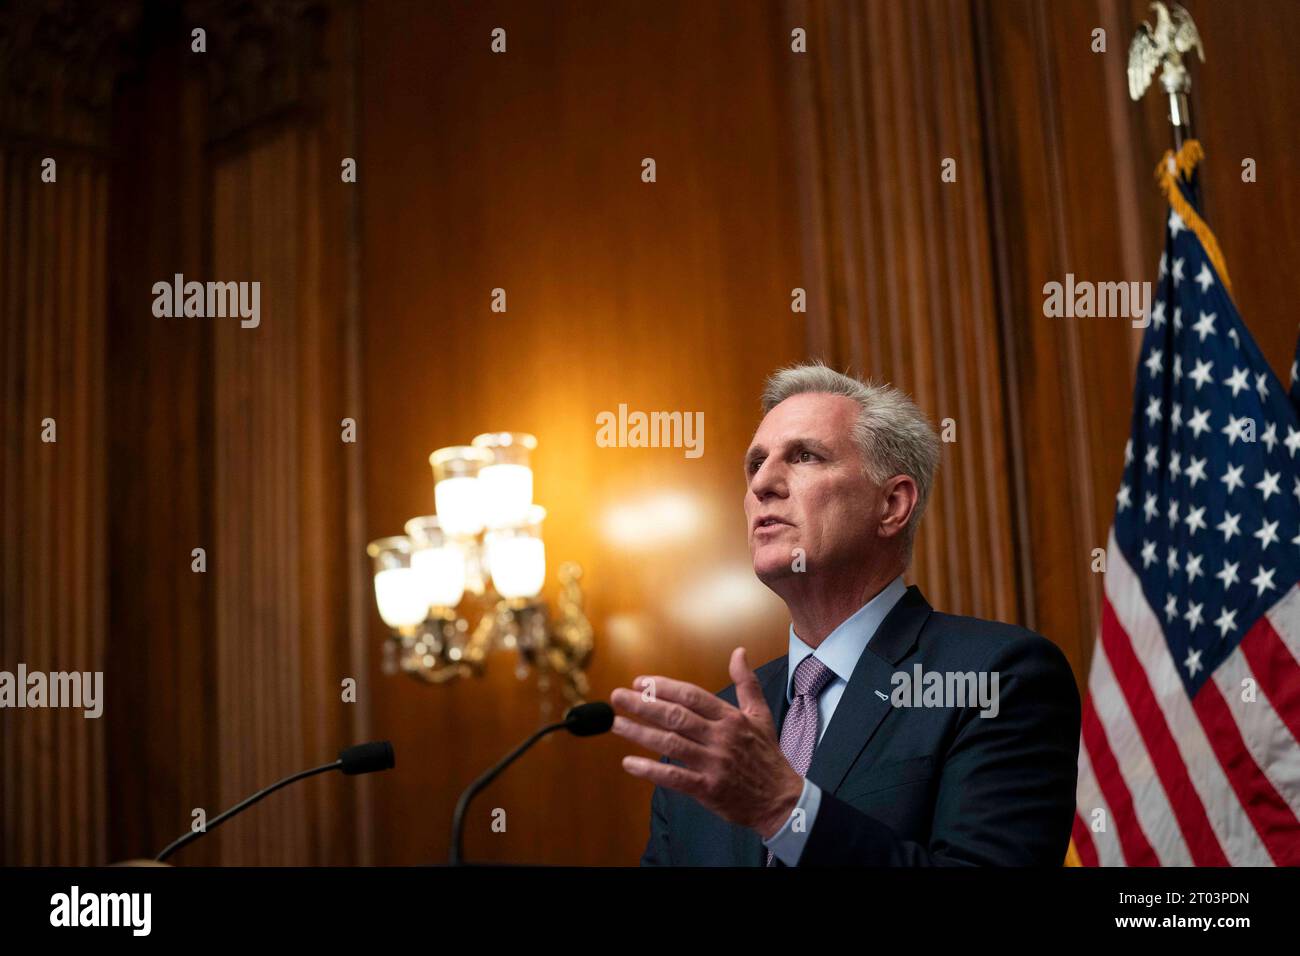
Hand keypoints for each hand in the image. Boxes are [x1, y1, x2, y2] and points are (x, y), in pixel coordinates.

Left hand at [610, 647, 803, 838]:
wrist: (781, 799)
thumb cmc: (768, 756)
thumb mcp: (761, 715)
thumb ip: (746, 683)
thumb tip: (739, 652)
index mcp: (730, 718)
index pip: (691, 696)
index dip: (664, 687)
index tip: (640, 682)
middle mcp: (720, 737)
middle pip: (676, 716)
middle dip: (643, 705)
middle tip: (617, 697)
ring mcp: (713, 763)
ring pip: (670, 744)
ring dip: (640, 733)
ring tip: (616, 724)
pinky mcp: (708, 789)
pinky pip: (675, 778)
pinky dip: (651, 771)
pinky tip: (630, 764)